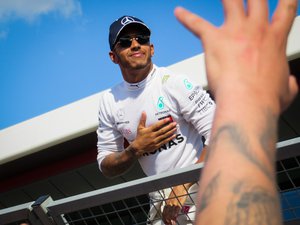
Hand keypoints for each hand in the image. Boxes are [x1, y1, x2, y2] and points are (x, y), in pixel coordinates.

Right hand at [131, 112, 176, 154]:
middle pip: (162, 130)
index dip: (163, 122)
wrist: (138, 148)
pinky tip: (174, 135)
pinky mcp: (157, 145)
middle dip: (169, 126)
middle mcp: (153, 135)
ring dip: (170, 132)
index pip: (157, 125)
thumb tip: (144, 112)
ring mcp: (155, 141)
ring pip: (164, 136)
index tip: (168, 119)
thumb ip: (142, 120)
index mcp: (149, 130)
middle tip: (175, 123)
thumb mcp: (140, 128)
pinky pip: (164, 141)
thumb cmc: (139, 137)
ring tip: (175, 128)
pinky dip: (169, 138)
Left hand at [162, 184, 191, 224]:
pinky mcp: (179, 203)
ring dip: (171, 219)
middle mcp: (169, 203)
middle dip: (167, 220)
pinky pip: (176, 210)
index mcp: (167, 202)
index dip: (164, 217)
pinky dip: (175, 215)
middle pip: (167, 213)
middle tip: (168, 224)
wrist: (181, 186)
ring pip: (171, 213)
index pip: (164, 212)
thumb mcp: (172, 198)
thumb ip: (171, 204)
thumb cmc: (177, 191)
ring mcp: (174, 203)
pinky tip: (175, 218)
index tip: (165, 222)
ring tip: (171, 224)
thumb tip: (170, 209)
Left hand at [174, 0, 297, 113]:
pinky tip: (179, 13)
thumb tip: (290, 83)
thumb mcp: (286, 90)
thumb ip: (289, 82)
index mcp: (274, 40)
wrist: (248, 103)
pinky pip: (197, 24)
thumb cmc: (265, 99)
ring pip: (230, 0)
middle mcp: (256, 30)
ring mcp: (234, 32)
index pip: (285, 9)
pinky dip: (186, 18)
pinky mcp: (214, 39)